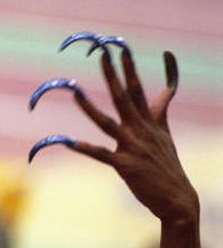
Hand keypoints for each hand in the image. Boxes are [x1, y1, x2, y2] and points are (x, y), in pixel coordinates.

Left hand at [29, 35, 198, 222]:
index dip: (129, 69)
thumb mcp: (165, 134)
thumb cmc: (167, 165)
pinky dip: (85, 148)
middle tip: (102, 55)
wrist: (177, 198)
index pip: (138, 89)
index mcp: (149, 122)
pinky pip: (101, 155)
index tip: (121, 50)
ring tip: (75, 93)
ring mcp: (132, 147)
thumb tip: (165, 89)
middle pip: (123, 97)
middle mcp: (140, 130)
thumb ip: (161, 110)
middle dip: (112, 76)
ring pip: (107, 123)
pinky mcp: (125, 165)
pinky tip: (69, 142)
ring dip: (89, 108)